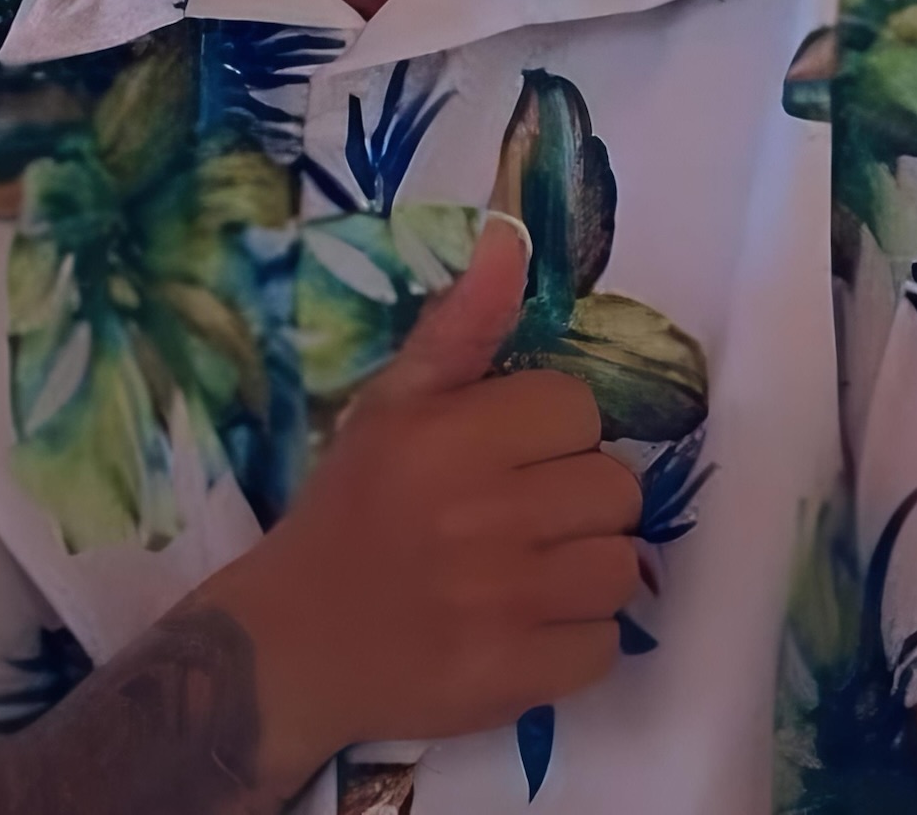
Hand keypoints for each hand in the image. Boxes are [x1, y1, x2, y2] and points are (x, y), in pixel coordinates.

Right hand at [208, 213, 642, 797]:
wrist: (293, 642)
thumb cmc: (349, 507)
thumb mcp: (391, 402)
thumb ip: (461, 323)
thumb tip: (510, 238)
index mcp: (454, 436)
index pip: (577, 409)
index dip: (550, 429)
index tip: (509, 451)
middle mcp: (487, 514)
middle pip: (615, 487)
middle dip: (576, 496)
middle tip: (521, 512)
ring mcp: (508, 603)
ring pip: (623, 566)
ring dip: (587, 567)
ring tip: (531, 568)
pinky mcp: (520, 678)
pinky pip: (607, 644)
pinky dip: (577, 638)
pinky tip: (526, 623)